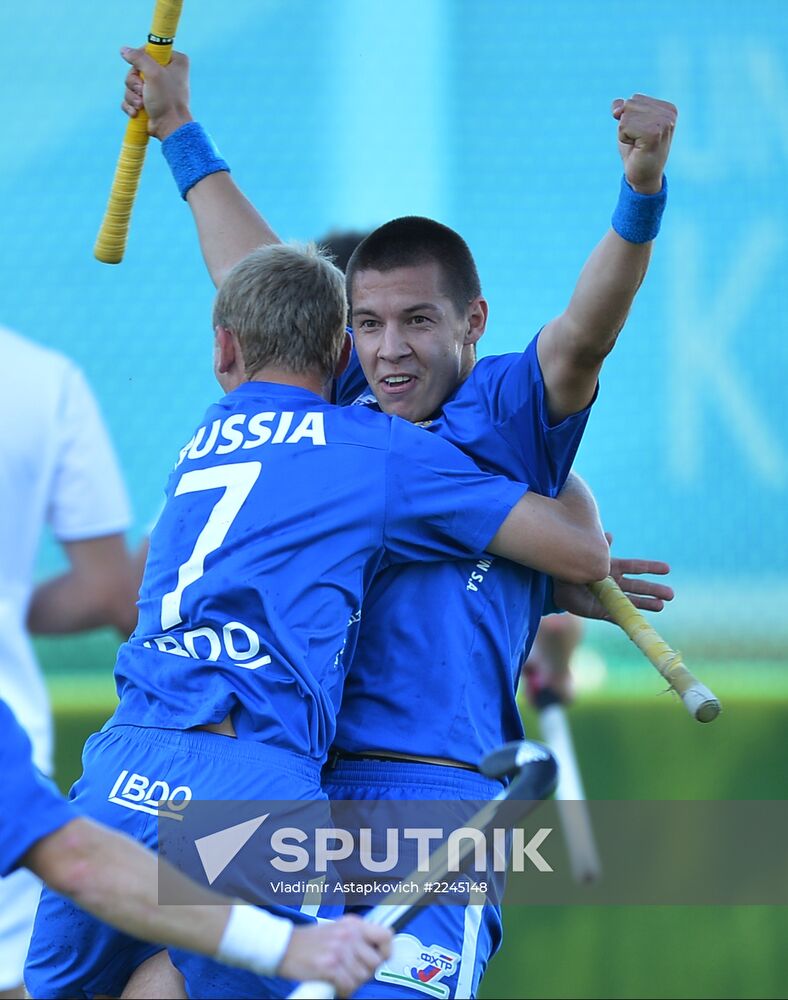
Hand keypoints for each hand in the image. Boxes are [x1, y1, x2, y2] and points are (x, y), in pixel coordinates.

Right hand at [119, 45, 191, 140]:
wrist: (170, 128)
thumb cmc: (167, 100)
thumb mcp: (153, 73)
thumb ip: (139, 58)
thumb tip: (124, 50)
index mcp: (175, 61)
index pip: (149, 50)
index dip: (140, 59)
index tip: (141, 70)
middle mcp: (167, 73)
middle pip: (137, 68)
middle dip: (134, 82)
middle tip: (141, 90)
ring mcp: (157, 88)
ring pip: (132, 84)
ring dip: (132, 95)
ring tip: (140, 104)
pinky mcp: (149, 101)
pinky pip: (131, 97)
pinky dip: (131, 105)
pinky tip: (136, 112)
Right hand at [279, 916, 391, 997]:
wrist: (284, 947)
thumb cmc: (310, 942)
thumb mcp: (338, 929)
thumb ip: (357, 937)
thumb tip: (377, 951)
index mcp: (353, 924)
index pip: (386, 935)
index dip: (386, 951)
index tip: (379, 959)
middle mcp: (349, 934)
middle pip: (375, 963)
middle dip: (364, 972)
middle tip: (350, 972)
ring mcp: (340, 950)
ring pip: (362, 977)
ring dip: (352, 982)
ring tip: (339, 977)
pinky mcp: (330, 966)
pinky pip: (349, 986)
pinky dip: (343, 991)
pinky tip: (334, 985)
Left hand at [552, 533, 673, 621]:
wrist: (557, 586)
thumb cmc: (573, 567)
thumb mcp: (587, 555)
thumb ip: (600, 549)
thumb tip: (609, 535)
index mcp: (614, 568)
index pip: (636, 567)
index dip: (651, 568)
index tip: (667, 568)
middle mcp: (616, 584)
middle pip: (639, 587)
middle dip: (654, 590)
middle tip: (671, 594)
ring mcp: (611, 598)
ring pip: (632, 602)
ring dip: (646, 604)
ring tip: (661, 606)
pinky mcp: (603, 611)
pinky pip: (618, 616)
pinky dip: (628, 619)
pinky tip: (640, 622)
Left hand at [611, 94, 676, 193]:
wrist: (643, 178)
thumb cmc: (636, 151)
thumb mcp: (628, 125)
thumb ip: (623, 109)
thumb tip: (617, 109)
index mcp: (667, 108)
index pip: (634, 99)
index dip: (629, 119)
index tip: (641, 135)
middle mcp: (669, 113)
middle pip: (630, 104)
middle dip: (626, 124)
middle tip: (638, 141)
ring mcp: (664, 123)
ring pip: (626, 115)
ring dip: (624, 132)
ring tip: (638, 144)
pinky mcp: (654, 133)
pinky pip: (623, 126)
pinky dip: (623, 138)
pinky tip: (637, 148)